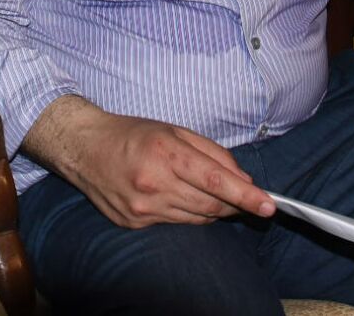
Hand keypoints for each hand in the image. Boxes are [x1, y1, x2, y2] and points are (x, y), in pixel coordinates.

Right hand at [35, 98, 274, 228]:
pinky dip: (189, 214)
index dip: (246, 195)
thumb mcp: (174, 130)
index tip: (269, 205)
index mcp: (165, 154)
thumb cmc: (132, 134)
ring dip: (213, 209)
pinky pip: (177, 223)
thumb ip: (212, 153)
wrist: (84, 149)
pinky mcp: (135, 223)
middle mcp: (154, 184)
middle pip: (211, 205)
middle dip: (235, 203)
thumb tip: (243, 179)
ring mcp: (143, 208)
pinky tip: (180, 197)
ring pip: (197, 218)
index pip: (216, 181)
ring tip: (209, 192)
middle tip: (247, 197)